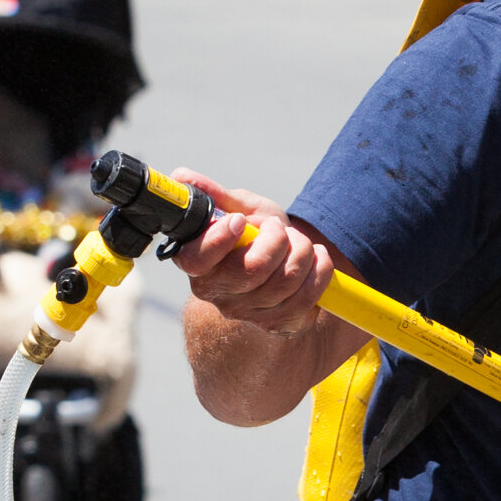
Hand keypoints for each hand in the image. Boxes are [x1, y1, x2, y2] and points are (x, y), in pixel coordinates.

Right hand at [171, 170, 333, 334]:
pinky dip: (319, 272)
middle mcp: (216, 292)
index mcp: (196, 261)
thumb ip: (213, 194)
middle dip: (278, 240)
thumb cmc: (254, 234)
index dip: (220, 239)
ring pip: (284, 282)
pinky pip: (305, 300)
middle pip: (252, 270)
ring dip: (303, 252)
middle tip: (279, 229)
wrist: (282, 263)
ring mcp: (246, 312)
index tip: (241, 221)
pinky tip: (316, 260)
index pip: (197, 259)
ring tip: (301, 242)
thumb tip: (181, 176)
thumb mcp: (236, 207)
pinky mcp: (275, 324)